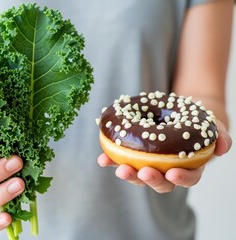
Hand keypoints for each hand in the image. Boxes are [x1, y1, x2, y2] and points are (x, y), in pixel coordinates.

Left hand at [97, 120, 231, 193]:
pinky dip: (111, 161)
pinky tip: (102, 159)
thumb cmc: (197, 125)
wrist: (179, 116)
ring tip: (119, 167)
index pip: (187, 178)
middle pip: (160, 182)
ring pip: (138, 175)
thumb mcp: (212, 127)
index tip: (173, 173)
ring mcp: (149, 165)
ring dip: (128, 173)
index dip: (181, 178)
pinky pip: (122, 160)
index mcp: (189, 168)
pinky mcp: (133, 157)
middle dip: (150, 180)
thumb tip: (224, 146)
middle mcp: (167, 171)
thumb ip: (219, 136)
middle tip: (143, 172)